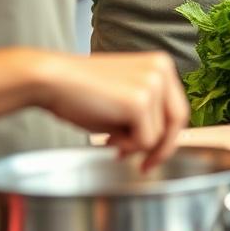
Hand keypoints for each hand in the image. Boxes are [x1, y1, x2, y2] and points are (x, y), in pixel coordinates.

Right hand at [35, 51, 189, 170]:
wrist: (52, 80)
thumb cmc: (81, 92)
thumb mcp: (123, 97)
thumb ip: (147, 112)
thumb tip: (159, 144)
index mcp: (161, 65)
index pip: (177, 108)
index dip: (167, 136)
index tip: (152, 154)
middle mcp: (162, 70)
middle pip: (177, 121)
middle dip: (161, 149)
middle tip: (145, 166)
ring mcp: (152, 84)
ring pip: (158, 135)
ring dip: (133, 145)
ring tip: (109, 137)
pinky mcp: (140, 101)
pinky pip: (145, 141)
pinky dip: (126, 146)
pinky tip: (107, 136)